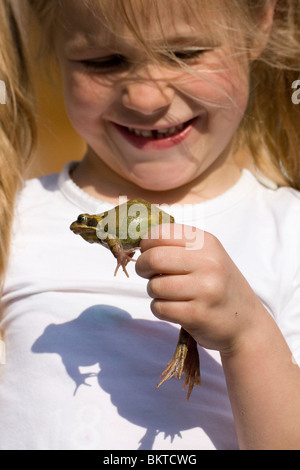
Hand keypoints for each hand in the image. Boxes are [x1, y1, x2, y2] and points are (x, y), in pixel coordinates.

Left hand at [136, 223, 264, 354]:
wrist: (246, 323)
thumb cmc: (218, 286)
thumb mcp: (208, 256)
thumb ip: (178, 246)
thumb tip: (138, 243)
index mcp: (207, 243)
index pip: (161, 233)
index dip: (146, 244)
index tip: (147, 252)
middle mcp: (208, 263)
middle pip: (153, 258)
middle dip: (142, 267)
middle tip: (148, 274)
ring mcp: (204, 289)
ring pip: (154, 286)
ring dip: (154, 292)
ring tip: (170, 294)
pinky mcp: (197, 314)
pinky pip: (159, 308)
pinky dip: (161, 309)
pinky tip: (175, 309)